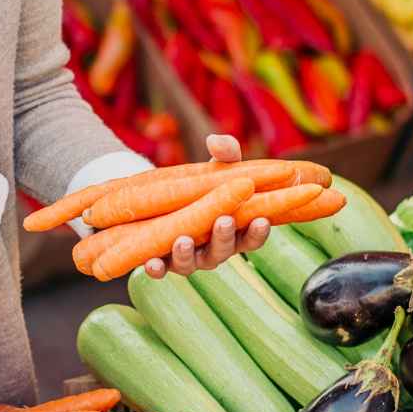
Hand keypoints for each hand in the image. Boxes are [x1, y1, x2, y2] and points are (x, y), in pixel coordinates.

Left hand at [143, 133, 269, 278]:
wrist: (164, 195)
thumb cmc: (203, 183)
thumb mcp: (216, 167)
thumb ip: (225, 154)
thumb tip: (215, 142)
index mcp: (233, 230)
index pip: (251, 237)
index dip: (258, 232)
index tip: (261, 220)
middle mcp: (212, 249)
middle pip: (222, 251)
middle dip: (223, 238)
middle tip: (223, 221)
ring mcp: (188, 258)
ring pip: (191, 264)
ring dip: (187, 255)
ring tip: (183, 240)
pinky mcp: (162, 261)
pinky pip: (160, 270)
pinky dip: (156, 268)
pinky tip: (151, 263)